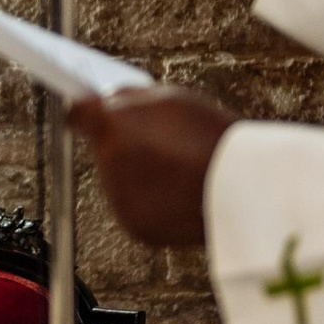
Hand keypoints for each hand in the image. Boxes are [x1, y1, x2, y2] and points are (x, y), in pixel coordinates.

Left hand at [67, 86, 233, 247]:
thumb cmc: (214, 139)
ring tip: (179, 170)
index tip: (90, 113)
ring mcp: (119, 198)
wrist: (246, 190)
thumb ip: (132, 97)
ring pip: (120, 181)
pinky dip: (153, 203)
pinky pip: (136, 208)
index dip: (85, 112)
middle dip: (123, 145)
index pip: (77, 114)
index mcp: (112, 126)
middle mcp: (108, 163)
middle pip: (104, 149)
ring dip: (139, 175)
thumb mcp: (173, 98)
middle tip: (161, 145)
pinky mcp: (134, 226)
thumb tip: (107, 100)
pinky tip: (180, 194)